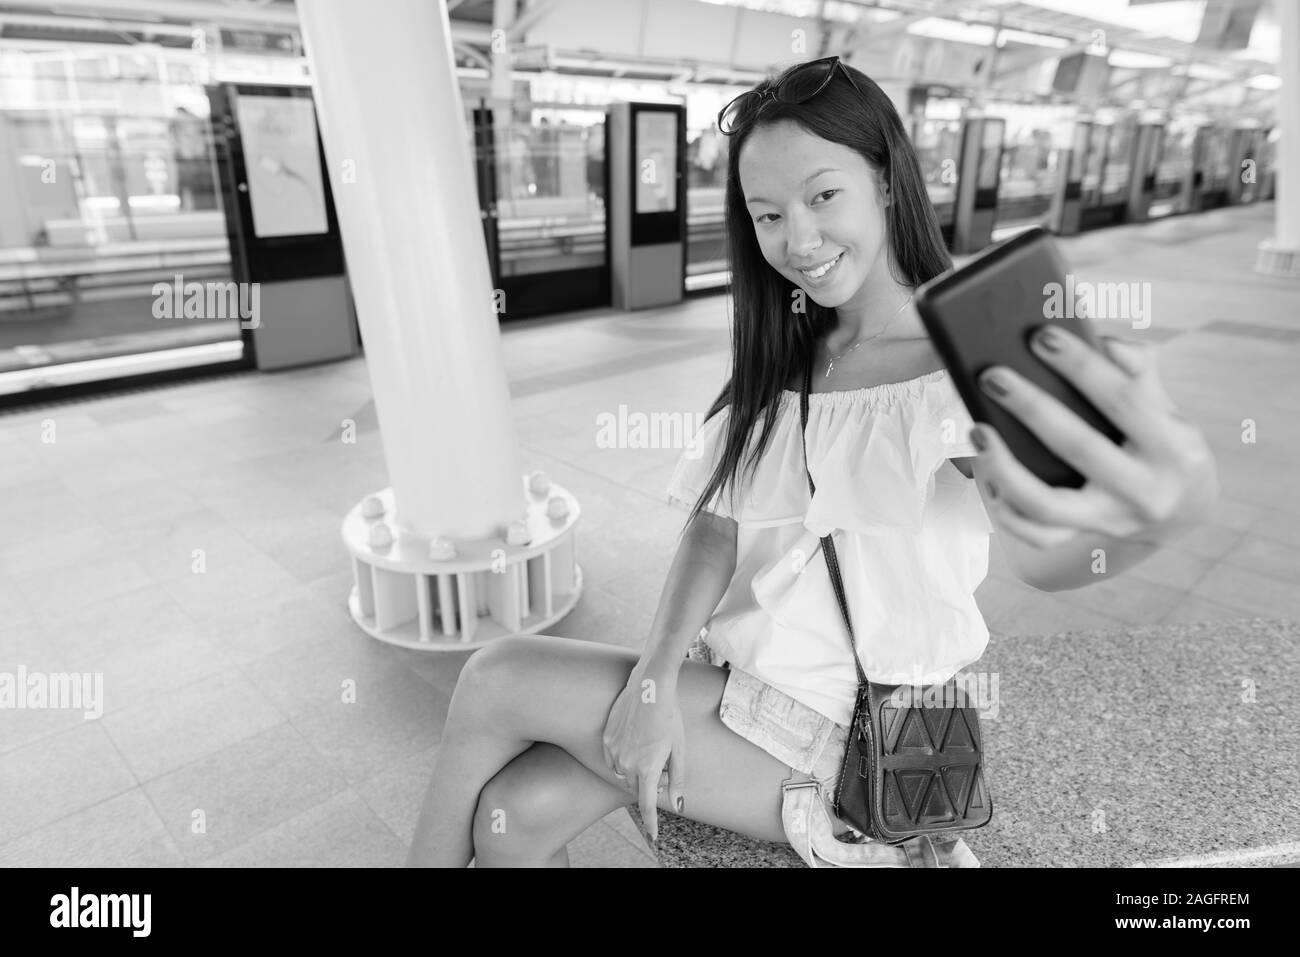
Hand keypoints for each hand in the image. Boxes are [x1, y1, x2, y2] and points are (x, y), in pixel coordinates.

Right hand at [601, 664, 685, 844]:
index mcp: (648, 768)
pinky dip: (623, 759)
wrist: (649, 687)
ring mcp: (614, 752)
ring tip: (649, 748)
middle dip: (650, 782)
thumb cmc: (669, 716)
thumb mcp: (678, 748)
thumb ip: (676, 778)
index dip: (651, 822)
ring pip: (623, 774)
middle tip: (662, 763)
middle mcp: (627, 764)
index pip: (647, 804)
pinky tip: (634, 741)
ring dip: (635, 771)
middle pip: (637, 787)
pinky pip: (613, 760)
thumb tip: (678, 804)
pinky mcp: (606, 740)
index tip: (653, 835)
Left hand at [968, 326, 1218, 549]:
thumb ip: (1139, 370)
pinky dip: (1006, 509)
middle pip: (1078, 447)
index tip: (1040, 337)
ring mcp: (1113, 522)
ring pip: (1046, 505)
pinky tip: (986, 476)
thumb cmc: (1163, 440)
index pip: (1122, 400)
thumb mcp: (1167, 405)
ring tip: (977, 431)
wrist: (1185, 509)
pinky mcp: (1087, 538)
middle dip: (1031, 408)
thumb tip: (1103, 343)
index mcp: (1174, 447)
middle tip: (992, 376)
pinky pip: (1036, 534)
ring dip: (1004, 468)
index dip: (1081, 367)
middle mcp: (1146, 491)